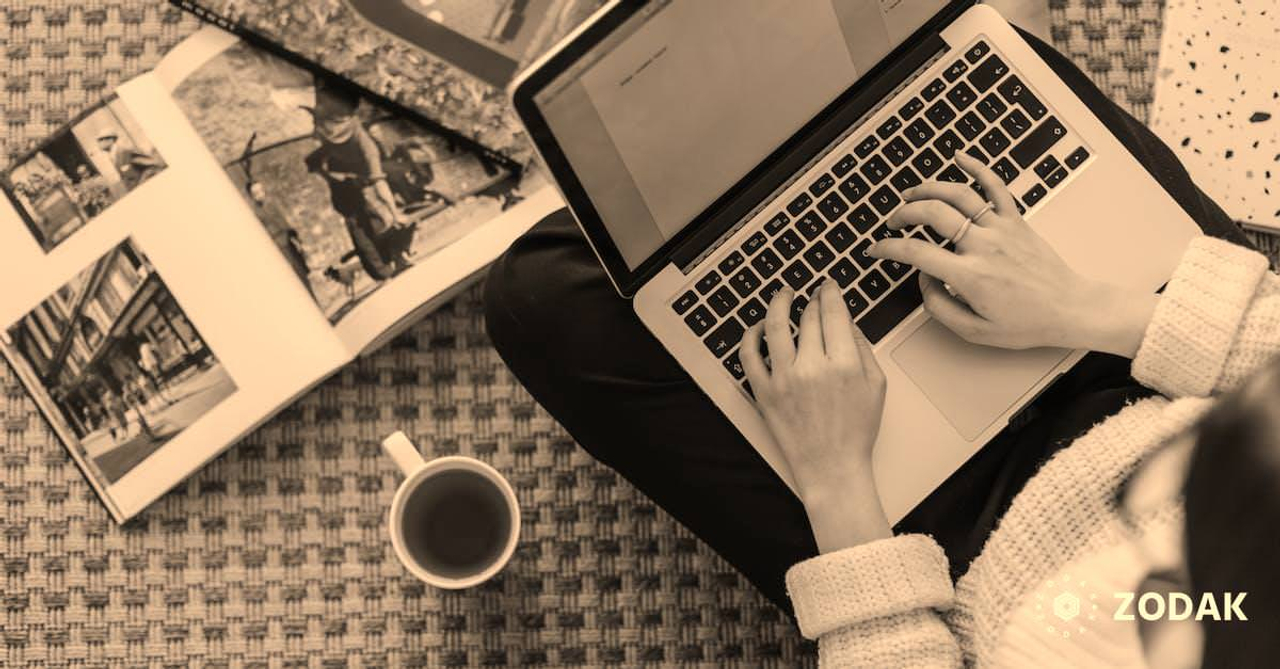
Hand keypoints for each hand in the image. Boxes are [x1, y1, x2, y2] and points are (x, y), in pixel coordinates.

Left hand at [741, 281, 891, 551]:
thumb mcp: (876, 385)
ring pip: (776, 327)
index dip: (830, 293)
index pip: (833, 313)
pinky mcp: (763, 393)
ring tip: (782, 295)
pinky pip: (749, 356)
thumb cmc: (856, 431)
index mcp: (844, 364)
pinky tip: (758, 327)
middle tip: (811, 295)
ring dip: (778, 304)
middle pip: (808, 318)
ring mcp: (784, 380)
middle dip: (811, 300)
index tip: (828, 285)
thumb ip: (862, 348)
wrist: (831, 467)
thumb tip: (846, 321)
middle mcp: (812, 368)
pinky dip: (751, 336)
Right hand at [868, 153, 1156, 356]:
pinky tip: (959, 157)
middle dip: (904, 214)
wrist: (1070, 309)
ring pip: (959, 195)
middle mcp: (984, 246)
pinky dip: (977, 167)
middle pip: (933, 214)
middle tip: (893, 223)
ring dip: (929, 189)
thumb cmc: (1026, 323)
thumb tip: (924, 280)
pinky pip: (995, 186)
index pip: (916, 253)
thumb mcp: (974, 331)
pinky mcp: (1016, 221)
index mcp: (970, 276)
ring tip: (910, 193)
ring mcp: (1001, 229)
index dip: (888, 249)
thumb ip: (939, 306)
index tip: (876, 249)